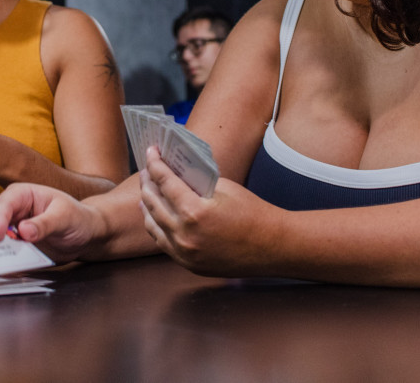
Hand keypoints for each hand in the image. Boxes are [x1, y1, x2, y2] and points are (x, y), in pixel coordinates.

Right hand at [0, 183, 106, 262]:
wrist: (84, 234)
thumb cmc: (77, 218)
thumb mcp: (65, 218)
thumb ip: (46, 224)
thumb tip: (23, 231)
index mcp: (23, 194)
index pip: (4, 204)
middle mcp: (11, 209)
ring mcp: (9, 228)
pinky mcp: (12, 245)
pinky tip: (5, 271)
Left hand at [139, 146, 280, 276]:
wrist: (273, 247)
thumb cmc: (253, 213)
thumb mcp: (224, 188)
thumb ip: (197, 183)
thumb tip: (177, 173)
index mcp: (194, 212)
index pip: (164, 183)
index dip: (155, 165)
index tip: (150, 153)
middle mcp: (184, 235)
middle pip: (153, 204)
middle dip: (148, 183)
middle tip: (146, 169)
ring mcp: (185, 254)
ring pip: (153, 226)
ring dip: (148, 206)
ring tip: (147, 191)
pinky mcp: (189, 265)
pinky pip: (164, 243)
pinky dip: (157, 226)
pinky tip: (156, 216)